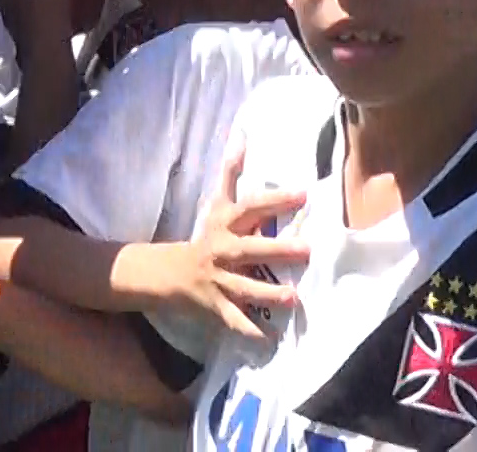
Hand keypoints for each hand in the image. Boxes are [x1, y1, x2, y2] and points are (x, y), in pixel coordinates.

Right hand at [148, 142, 307, 345]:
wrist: (170, 273)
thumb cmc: (205, 235)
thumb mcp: (216, 203)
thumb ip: (231, 172)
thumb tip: (241, 136)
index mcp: (226, 223)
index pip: (251, 207)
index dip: (276, 200)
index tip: (303, 194)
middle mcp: (223, 251)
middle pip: (251, 248)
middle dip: (277, 249)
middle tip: (307, 250)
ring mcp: (220, 280)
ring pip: (245, 287)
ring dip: (269, 293)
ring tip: (294, 298)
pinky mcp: (217, 306)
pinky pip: (235, 320)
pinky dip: (251, 331)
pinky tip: (271, 339)